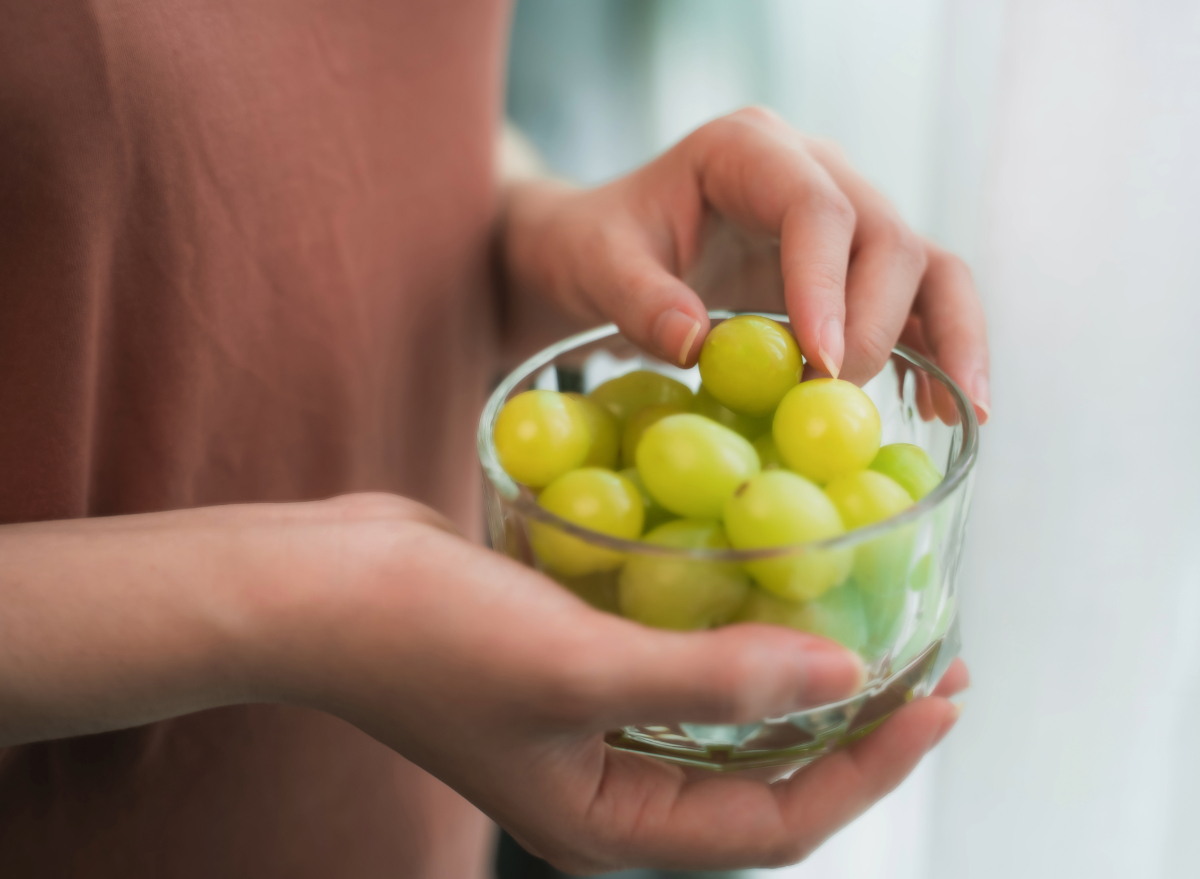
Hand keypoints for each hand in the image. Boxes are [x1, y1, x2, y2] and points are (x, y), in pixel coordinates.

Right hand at [260, 495, 966, 872]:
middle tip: (931, 667)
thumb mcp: (577, 667)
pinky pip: (682, 658)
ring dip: (800, 671)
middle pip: (764, 772)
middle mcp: (610, 785)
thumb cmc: (428, 637)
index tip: (940, 702)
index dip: (871, 767)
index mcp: (611, 822)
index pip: (775, 820)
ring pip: (729, 713)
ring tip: (873, 625)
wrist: (319, 585)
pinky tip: (772, 583)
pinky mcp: (577, 662)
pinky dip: (736, 629)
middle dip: (854, 725)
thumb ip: (715, 679)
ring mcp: (592, 724)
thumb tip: (846, 678)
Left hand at [501, 106, 989, 422]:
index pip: (815, 207)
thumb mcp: (594, 265)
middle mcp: (811, 171)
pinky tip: (940, 407)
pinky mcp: (851, 269)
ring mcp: (841, 218)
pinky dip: (936, 350)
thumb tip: (700, 344)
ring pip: (926, 264)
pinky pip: (916, 301)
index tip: (819, 363)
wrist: (605, 248)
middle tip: (837, 399)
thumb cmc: (597, 246)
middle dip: (875, 325)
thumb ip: (637, 298)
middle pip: (885, 236)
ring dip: (949, 336)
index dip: (828, 285)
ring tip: (963, 409)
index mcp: (747, 150)